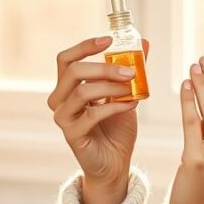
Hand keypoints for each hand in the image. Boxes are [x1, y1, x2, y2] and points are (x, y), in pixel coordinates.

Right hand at [48, 36, 149, 186]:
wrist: (115, 162)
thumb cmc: (116, 128)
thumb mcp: (125, 94)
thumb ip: (131, 70)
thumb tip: (144, 43)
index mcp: (67, 87)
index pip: (66, 59)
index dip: (85, 46)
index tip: (109, 40)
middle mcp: (59, 100)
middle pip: (73, 71)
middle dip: (104, 68)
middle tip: (130, 71)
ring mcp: (63, 118)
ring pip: (82, 92)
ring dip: (111, 87)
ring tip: (132, 88)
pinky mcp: (72, 134)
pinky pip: (92, 114)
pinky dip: (115, 106)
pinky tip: (132, 104)